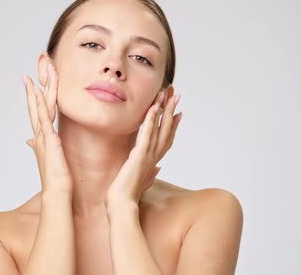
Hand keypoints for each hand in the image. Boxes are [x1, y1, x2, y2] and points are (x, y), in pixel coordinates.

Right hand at [23, 62, 72, 192]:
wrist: (57, 191)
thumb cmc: (57, 178)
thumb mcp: (50, 158)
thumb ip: (42, 147)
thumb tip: (30, 141)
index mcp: (42, 138)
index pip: (38, 112)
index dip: (35, 96)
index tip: (34, 82)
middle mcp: (39, 134)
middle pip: (36, 105)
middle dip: (35, 86)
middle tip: (36, 70)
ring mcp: (42, 136)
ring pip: (40, 107)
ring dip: (39, 89)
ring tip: (40, 72)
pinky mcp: (48, 139)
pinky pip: (43, 117)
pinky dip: (39, 104)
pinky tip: (38, 92)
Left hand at [106, 90, 182, 205]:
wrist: (121, 205)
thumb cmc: (127, 196)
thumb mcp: (140, 181)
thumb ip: (150, 174)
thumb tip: (158, 169)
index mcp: (153, 161)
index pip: (166, 139)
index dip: (173, 125)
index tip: (178, 113)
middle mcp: (154, 156)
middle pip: (167, 129)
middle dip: (172, 111)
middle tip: (176, 94)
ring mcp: (148, 155)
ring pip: (160, 128)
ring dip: (164, 110)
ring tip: (168, 94)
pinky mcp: (139, 155)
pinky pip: (146, 134)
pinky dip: (150, 121)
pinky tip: (153, 108)